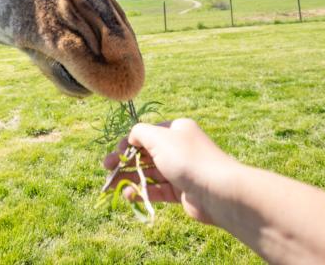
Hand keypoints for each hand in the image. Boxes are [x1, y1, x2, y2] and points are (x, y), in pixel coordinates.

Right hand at [103, 118, 236, 223]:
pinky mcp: (181, 191)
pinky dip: (142, 191)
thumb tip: (131, 137)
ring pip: (149, 172)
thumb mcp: (158, 137)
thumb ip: (139, 132)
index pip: (147, 133)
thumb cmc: (187, 157)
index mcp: (175, 129)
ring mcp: (180, 170)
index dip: (128, 142)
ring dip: (130, 177)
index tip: (115, 152)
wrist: (218, 191)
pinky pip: (157, 189)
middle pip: (145, 153)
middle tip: (106, 168)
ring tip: (112, 186)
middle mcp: (178, 147)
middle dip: (125, 161)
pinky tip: (128, 195)